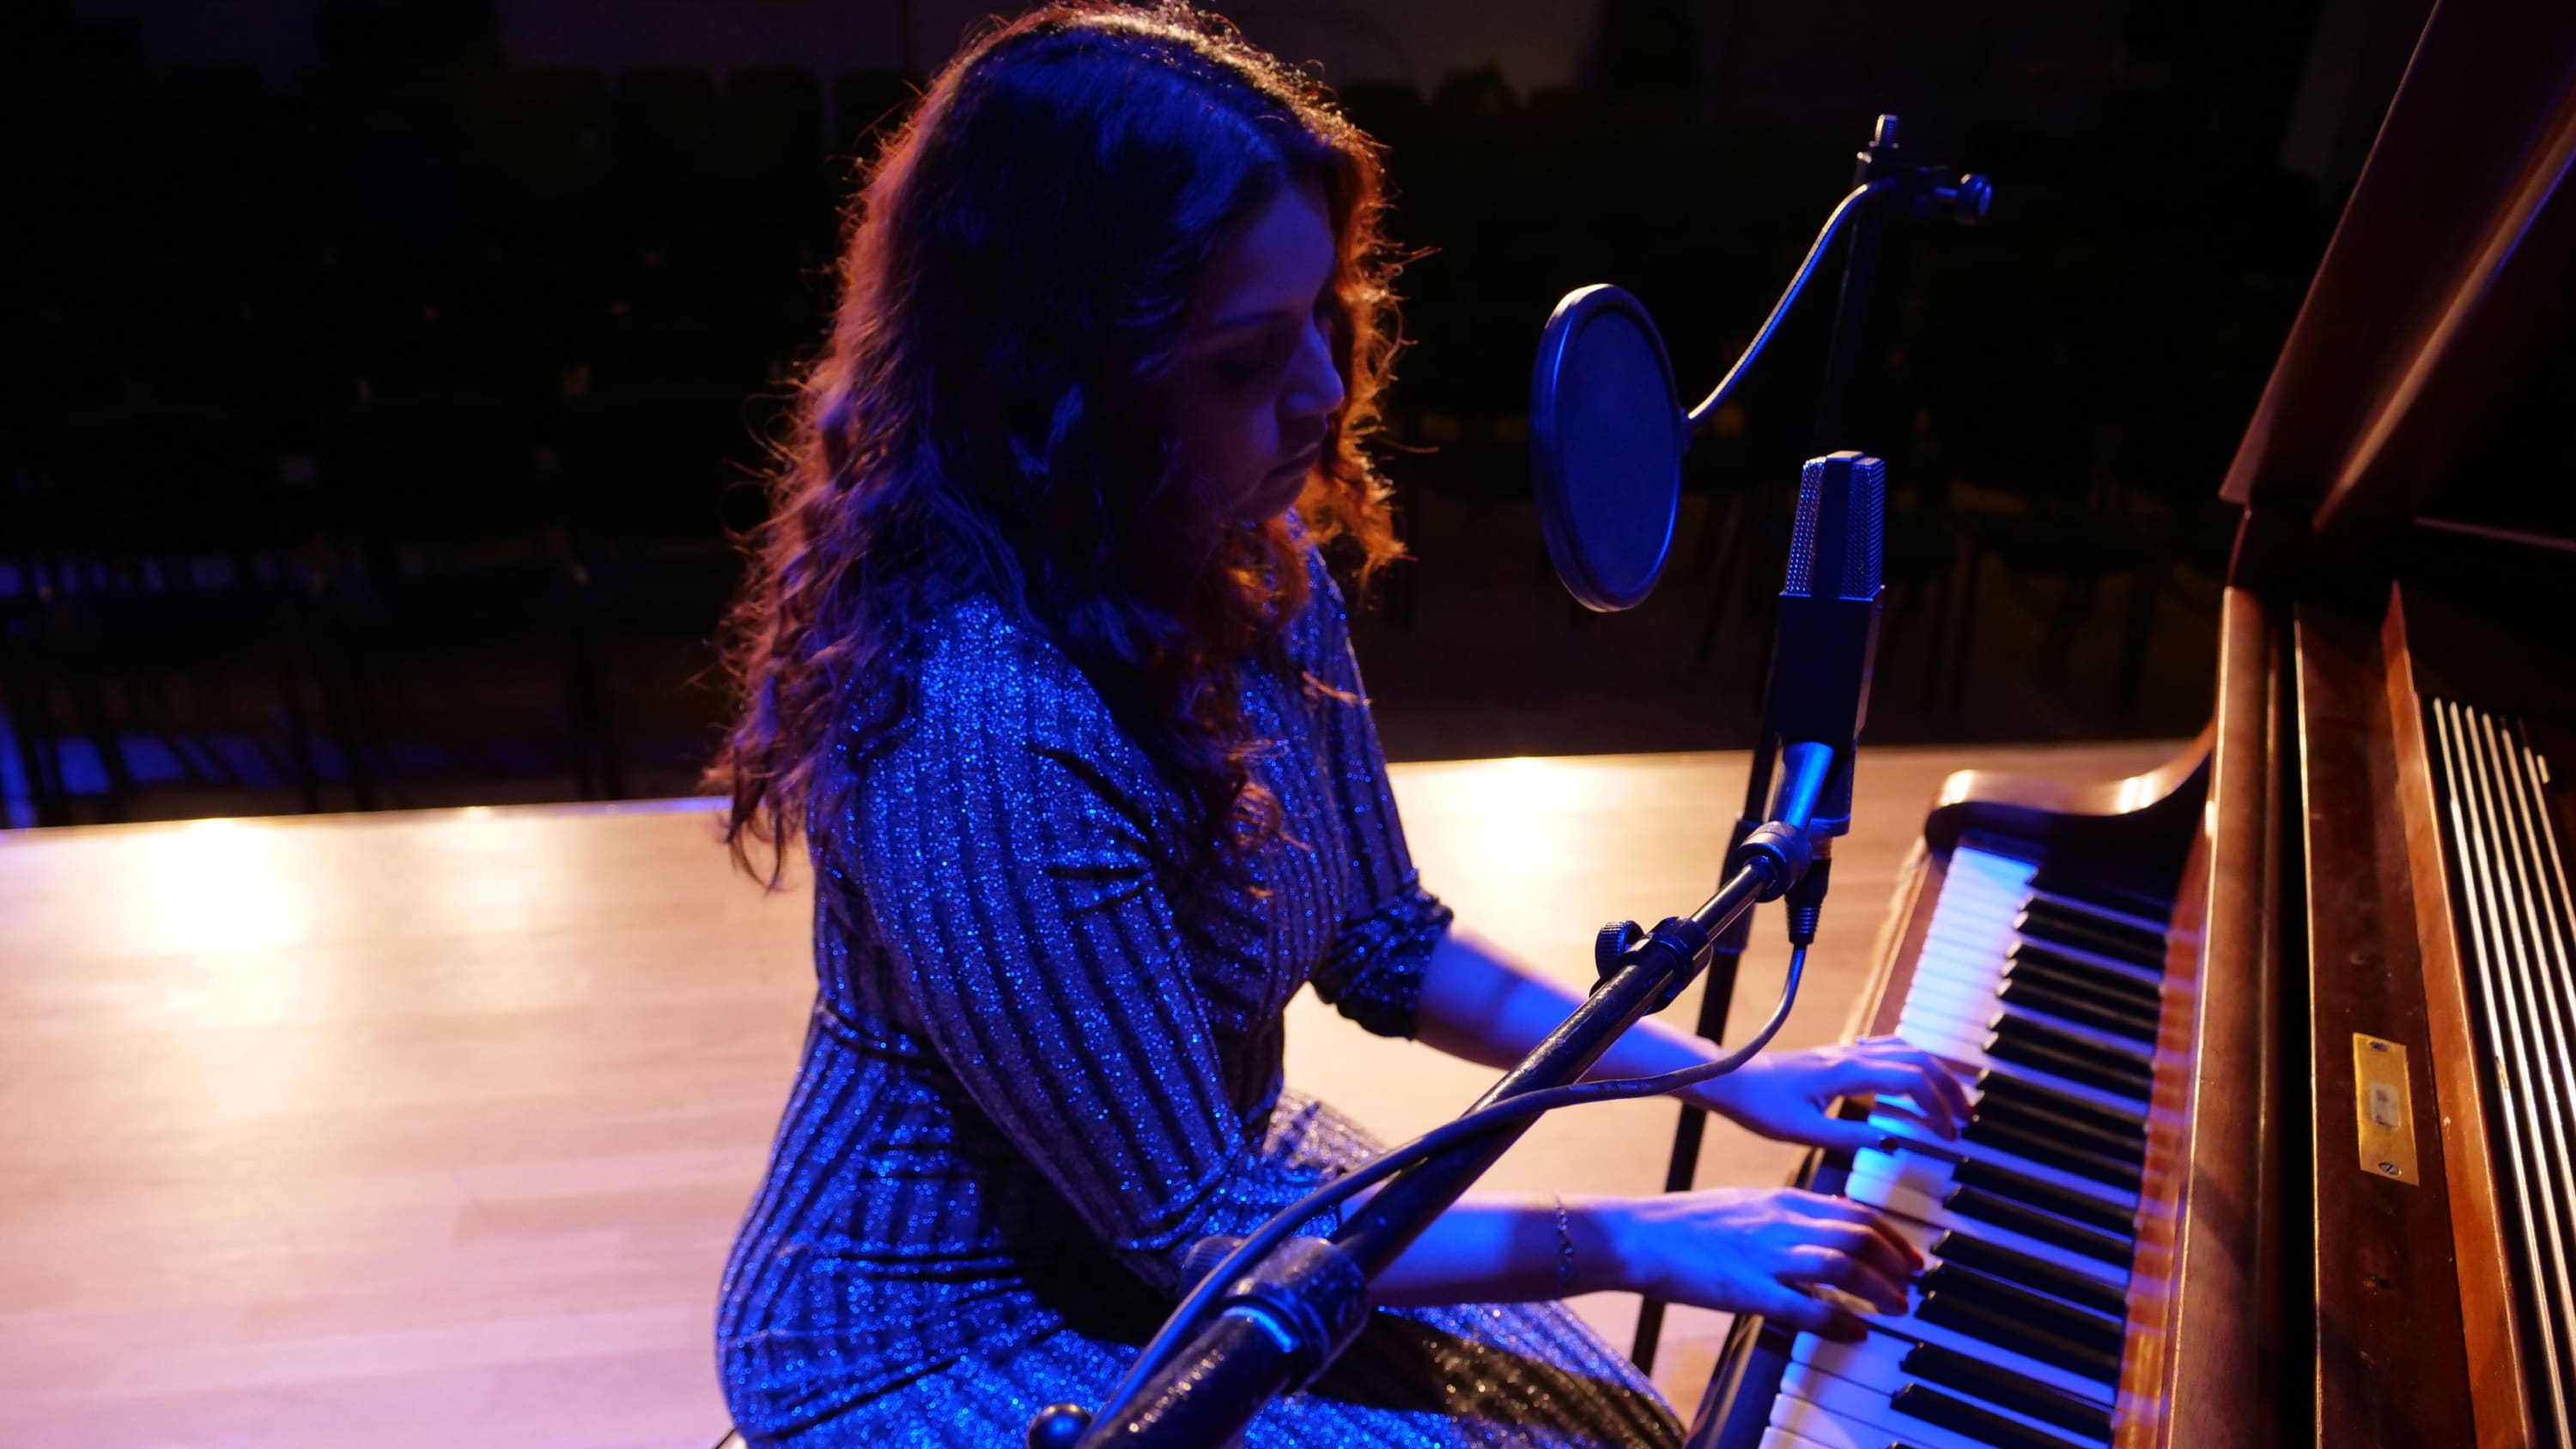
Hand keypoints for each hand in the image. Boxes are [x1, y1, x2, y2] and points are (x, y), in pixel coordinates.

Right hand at [1602, 1187, 1919, 1338]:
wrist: (1639, 1235)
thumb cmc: (1688, 1223)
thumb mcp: (1747, 1204)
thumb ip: (1789, 1213)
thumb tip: (1828, 1225)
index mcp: (1783, 1200)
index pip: (1856, 1213)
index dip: (1893, 1236)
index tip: (1912, 1257)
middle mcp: (1782, 1222)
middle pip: (1860, 1235)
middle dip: (1898, 1261)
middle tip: (1916, 1282)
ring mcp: (1767, 1255)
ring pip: (1843, 1264)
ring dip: (1880, 1287)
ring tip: (1898, 1306)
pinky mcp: (1748, 1290)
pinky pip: (1805, 1305)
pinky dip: (1839, 1320)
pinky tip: (1857, 1332)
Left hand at [1697, 1036, 1971, 1150]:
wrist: (1731, 1080)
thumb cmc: (1760, 1106)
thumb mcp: (1803, 1132)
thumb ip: (1849, 1136)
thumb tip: (1891, 1143)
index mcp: (1847, 1073)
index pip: (1911, 1080)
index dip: (1938, 1106)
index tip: (1951, 1133)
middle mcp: (1851, 1056)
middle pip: (1918, 1060)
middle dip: (1948, 1088)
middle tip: (1966, 1119)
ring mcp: (1844, 1053)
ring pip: (1905, 1050)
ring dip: (1933, 1073)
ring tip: (1950, 1103)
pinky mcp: (1837, 1058)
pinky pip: (1886, 1050)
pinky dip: (1910, 1063)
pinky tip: (1913, 1082)